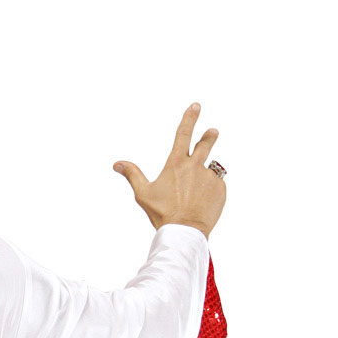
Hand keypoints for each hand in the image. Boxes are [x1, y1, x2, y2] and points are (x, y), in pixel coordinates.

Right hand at [113, 103, 225, 236]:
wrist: (185, 231)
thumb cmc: (162, 213)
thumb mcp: (144, 194)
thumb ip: (133, 175)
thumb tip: (117, 163)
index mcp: (176, 164)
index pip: (184, 133)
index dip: (190, 117)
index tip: (196, 106)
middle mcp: (196, 166)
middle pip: (206, 143)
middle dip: (209, 136)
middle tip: (212, 132)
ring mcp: (210, 177)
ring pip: (210, 170)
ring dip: (205, 176)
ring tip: (197, 193)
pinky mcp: (220, 189)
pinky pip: (216, 186)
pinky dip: (210, 193)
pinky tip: (202, 205)